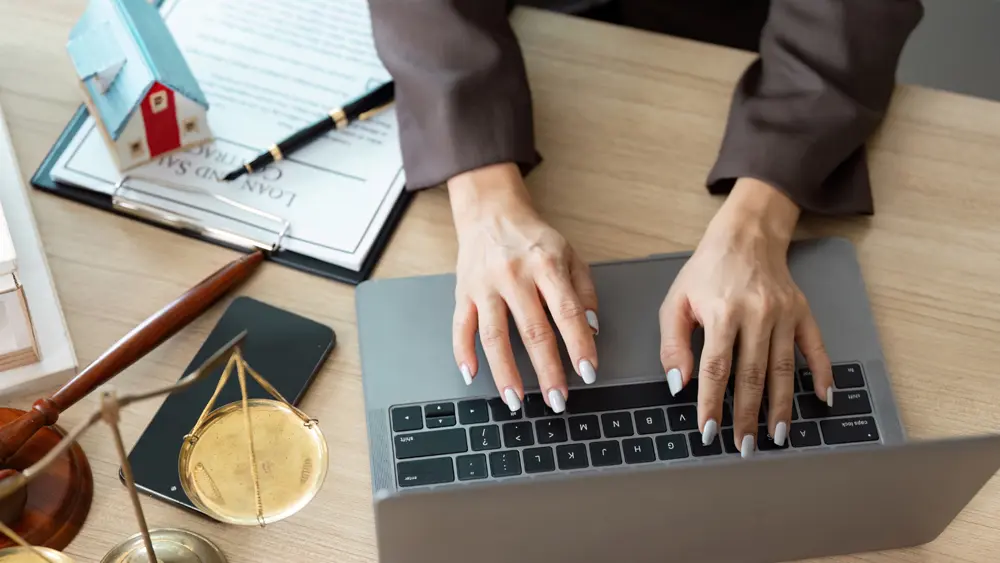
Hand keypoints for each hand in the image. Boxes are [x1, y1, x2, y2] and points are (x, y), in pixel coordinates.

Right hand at [449, 163, 598, 412]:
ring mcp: (485, 285)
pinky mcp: (462, 292)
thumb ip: (584, 292)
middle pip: (532, 330)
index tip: (588, 372)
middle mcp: (513, 275)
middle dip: (547, 370)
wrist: (491, 212)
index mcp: (546, 265)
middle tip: (557, 401)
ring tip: (515, 400)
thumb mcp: (570, 255)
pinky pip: (460, 327)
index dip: (579, 345)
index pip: (567, 312)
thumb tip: (592, 330)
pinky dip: (463, 353)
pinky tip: (472, 375)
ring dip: (505, 372)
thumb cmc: (533, 239)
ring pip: (494, 335)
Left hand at [659, 178, 833, 456]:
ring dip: (781, 407)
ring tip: (776, 436)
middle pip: (752, 375)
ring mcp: (784, 313)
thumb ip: (672, 344)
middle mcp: (756, 313)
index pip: (716, 368)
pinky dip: (821, 374)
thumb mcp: (676, 301)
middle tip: (744, 445)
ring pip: (782, 369)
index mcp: (722, 311)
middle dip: (747, 415)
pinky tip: (822, 399)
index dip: (712, 402)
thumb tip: (679, 384)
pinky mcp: (803, 312)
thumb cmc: (706, 271)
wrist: (745, 236)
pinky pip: (816, 348)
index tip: (709, 430)